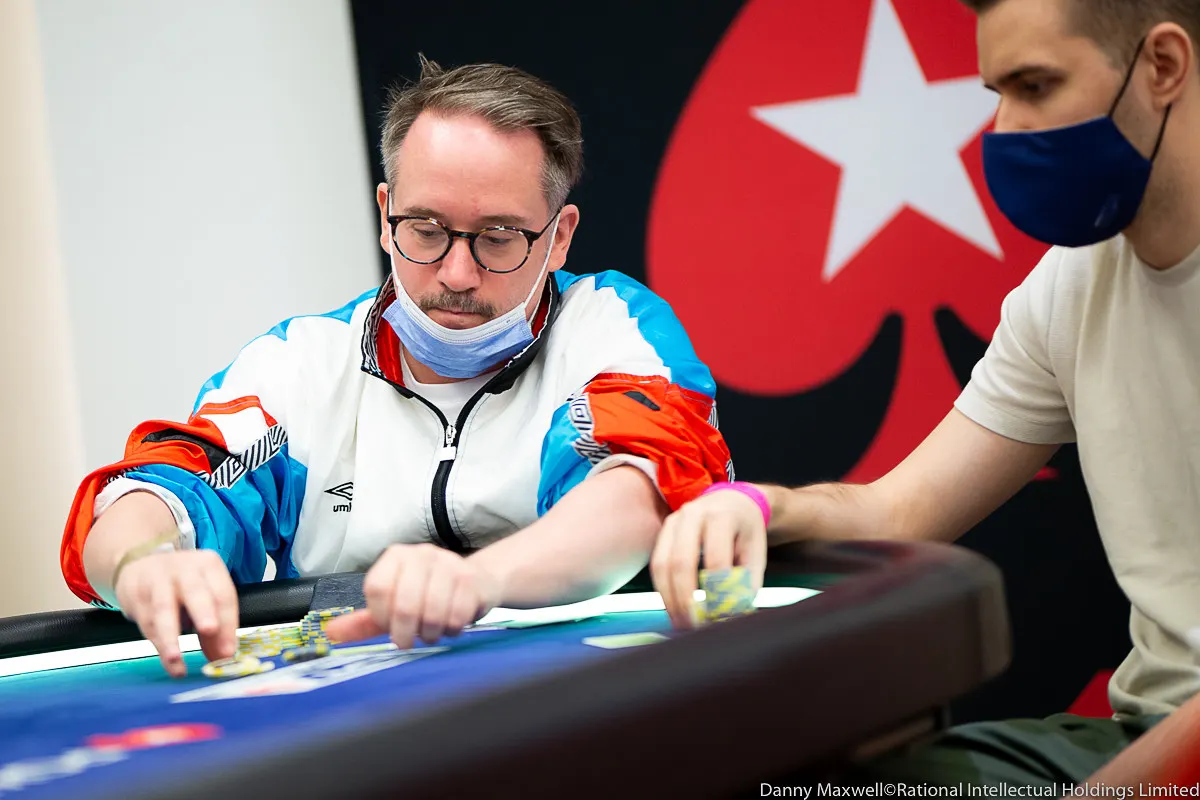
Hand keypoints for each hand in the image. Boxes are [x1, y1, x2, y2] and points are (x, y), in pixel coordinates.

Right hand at [114, 549, 238, 676]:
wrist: (139, 563)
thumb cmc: (181, 582)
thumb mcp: (204, 595)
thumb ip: (215, 626)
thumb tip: (221, 656)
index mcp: (209, 566)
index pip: (223, 595)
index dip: (227, 625)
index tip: (227, 652)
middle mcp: (184, 569)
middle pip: (195, 591)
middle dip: (203, 612)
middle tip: (210, 630)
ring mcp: (157, 579)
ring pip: (163, 609)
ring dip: (170, 638)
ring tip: (176, 660)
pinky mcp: (135, 592)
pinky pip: (146, 620)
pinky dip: (158, 642)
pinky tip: (167, 658)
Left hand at [325, 543, 502, 648]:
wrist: (476, 582)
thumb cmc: (428, 595)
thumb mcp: (393, 606)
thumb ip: (364, 621)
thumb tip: (331, 633)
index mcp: (396, 556)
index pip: (377, 588)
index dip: (381, 616)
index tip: (387, 626)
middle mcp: (421, 553)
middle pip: (404, 604)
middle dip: (405, 633)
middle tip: (408, 641)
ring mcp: (448, 563)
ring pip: (431, 613)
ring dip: (430, 633)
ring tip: (431, 632)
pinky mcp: (470, 578)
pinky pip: (456, 616)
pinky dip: (451, 629)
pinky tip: (450, 624)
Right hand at [650, 488, 767, 629]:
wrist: (733, 502)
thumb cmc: (746, 532)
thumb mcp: (756, 554)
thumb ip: (746, 584)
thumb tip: (731, 615)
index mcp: (723, 516)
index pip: (716, 559)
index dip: (716, 591)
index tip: (718, 615)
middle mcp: (694, 514)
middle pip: (681, 562)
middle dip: (685, 599)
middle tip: (692, 626)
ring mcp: (674, 521)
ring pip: (662, 564)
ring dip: (668, 598)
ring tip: (679, 622)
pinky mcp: (663, 531)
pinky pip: (656, 564)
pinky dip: (663, 589)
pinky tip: (673, 607)